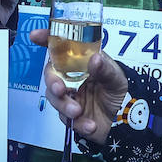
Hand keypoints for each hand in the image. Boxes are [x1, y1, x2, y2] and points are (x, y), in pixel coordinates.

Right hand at [29, 29, 127, 146]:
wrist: (126, 121)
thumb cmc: (120, 92)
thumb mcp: (117, 78)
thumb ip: (105, 69)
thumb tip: (95, 58)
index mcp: (81, 62)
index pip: (61, 47)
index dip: (46, 39)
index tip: (35, 36)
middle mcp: (71, 77)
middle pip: (52, 75)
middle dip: (52, 82)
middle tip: (61, 89)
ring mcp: (69, 96)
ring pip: (55, 98)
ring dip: (64, 105)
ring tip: (78, 112)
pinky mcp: (70, 115)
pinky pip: (66, 119)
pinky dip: (78, 123)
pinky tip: (90, 125)